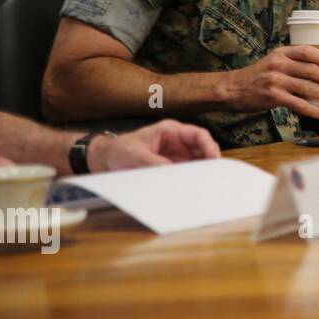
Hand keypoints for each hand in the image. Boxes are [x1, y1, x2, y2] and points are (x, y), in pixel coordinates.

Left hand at [89, 120, 220, 170]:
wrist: (104, 160)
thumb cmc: (118, 151)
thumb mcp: (134, 155)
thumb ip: (153, 162)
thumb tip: (171, 171)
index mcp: (170, 131)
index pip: (197, 135)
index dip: (208, 146)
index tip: (213, 159)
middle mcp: (177, 142)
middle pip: (202, 149)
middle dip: (209, 161)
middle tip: (213, 175)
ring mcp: (176, 156)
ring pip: (197, 162)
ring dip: (201, 171)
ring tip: (204, 183)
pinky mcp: (172, 168)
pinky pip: (187, 173)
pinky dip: (191, 179)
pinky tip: (192, 187)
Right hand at [228, 46, 318, 119]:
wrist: (231, 89)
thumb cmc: (256, 77)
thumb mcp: (272, 63)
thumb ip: (292, 64)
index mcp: (281, 54)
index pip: (307, 51)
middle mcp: (279, 64)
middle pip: (312, 71)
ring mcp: (276, 80)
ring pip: (308, 87)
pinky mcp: (273, 96)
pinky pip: (298, 103)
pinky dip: (313, 109)